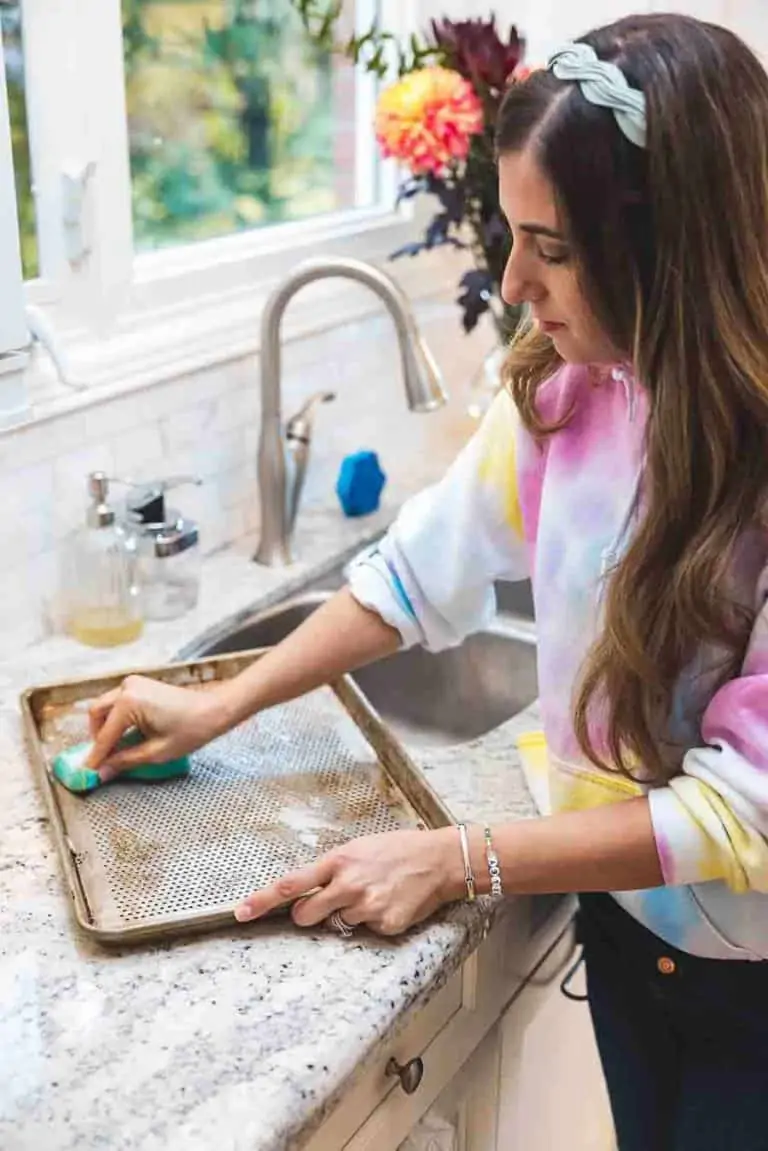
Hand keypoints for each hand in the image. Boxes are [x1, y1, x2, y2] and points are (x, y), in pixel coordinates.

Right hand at [86, 674, 231, 779]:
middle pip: (96, 715)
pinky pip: (118, 703)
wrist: (215, 710)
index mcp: (129, 702)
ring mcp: (133, 683)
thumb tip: (102, 773)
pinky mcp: (140, 685)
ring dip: (105, 728)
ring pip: (105, 707)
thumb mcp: (156, 752)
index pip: (104, 736)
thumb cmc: (191, 730)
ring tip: (115, 750)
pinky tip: (125, 736)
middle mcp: (126, 688)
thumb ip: (125, 761)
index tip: (87, 772)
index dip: (95, 757)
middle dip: (97, 738)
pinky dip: (116, 719)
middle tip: (103, 760)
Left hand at [234, 826, 466, 936]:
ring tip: (375, 893)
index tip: (241, 912)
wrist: (440, 860)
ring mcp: (366, 907)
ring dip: (350, 914)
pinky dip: (376, 921)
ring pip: (339, 923)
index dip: (262, 900)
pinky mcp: (385, 925)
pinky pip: (367, 930)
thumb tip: (307, 889)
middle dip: (308, 914)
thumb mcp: (360, 848)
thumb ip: (332, 868)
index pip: (291, 884)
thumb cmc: (398, 850)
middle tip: (328, 903)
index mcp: (339, 861)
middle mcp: (348, 884)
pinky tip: (392, 903)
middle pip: (305, 914)